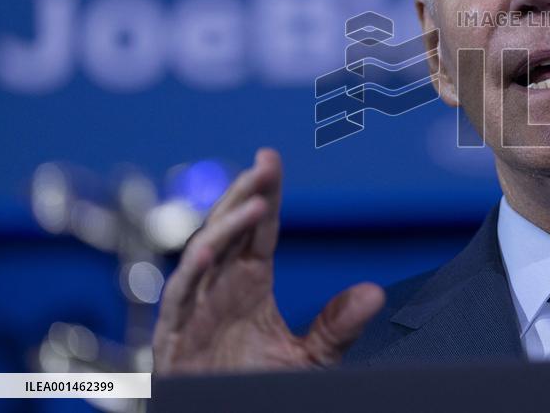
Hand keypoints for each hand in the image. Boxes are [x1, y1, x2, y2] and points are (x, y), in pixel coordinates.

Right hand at [153, 148, 384, 373]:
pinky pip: (180, 294)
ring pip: (205, 251)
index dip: (266, 194)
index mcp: (248, 284)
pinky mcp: (174, 334)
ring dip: (227, 222)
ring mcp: (195, 307)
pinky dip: (193, 268)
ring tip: (255, 197)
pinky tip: (212, 245)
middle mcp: (219, 287)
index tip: (272, 159)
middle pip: (229, 228)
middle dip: (245, 192)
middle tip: (265, 163)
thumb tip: (374, 293)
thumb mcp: (309, 359)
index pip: (257, 230)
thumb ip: (337, 327)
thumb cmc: (257, 391)